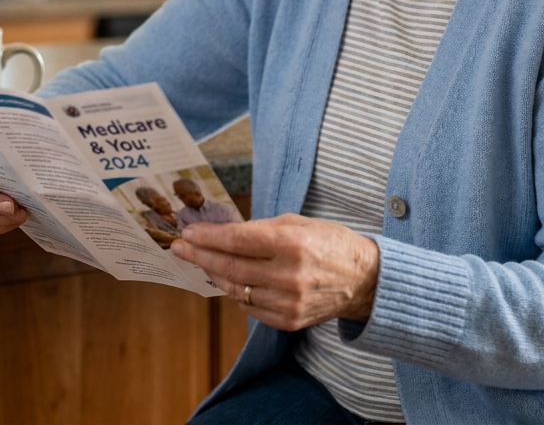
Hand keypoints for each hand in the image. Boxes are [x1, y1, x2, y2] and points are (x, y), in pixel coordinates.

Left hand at [171, 213, 378, 330]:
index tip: (188, 233)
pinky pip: (249, 307)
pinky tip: (230, 280)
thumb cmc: (330, 243)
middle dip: (199, 255)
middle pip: (230, 266)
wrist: (364, 280)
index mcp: (292, 243)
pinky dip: (236, 292)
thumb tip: (222, 232)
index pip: (237, 240)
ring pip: (235, 289)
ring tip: (201, 262)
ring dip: (214, 274)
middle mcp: (288, 275)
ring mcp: (288, 302)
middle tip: (179, 248)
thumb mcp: (298, 222)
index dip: (208, 237)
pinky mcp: (288, 321)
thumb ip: (260, 228)